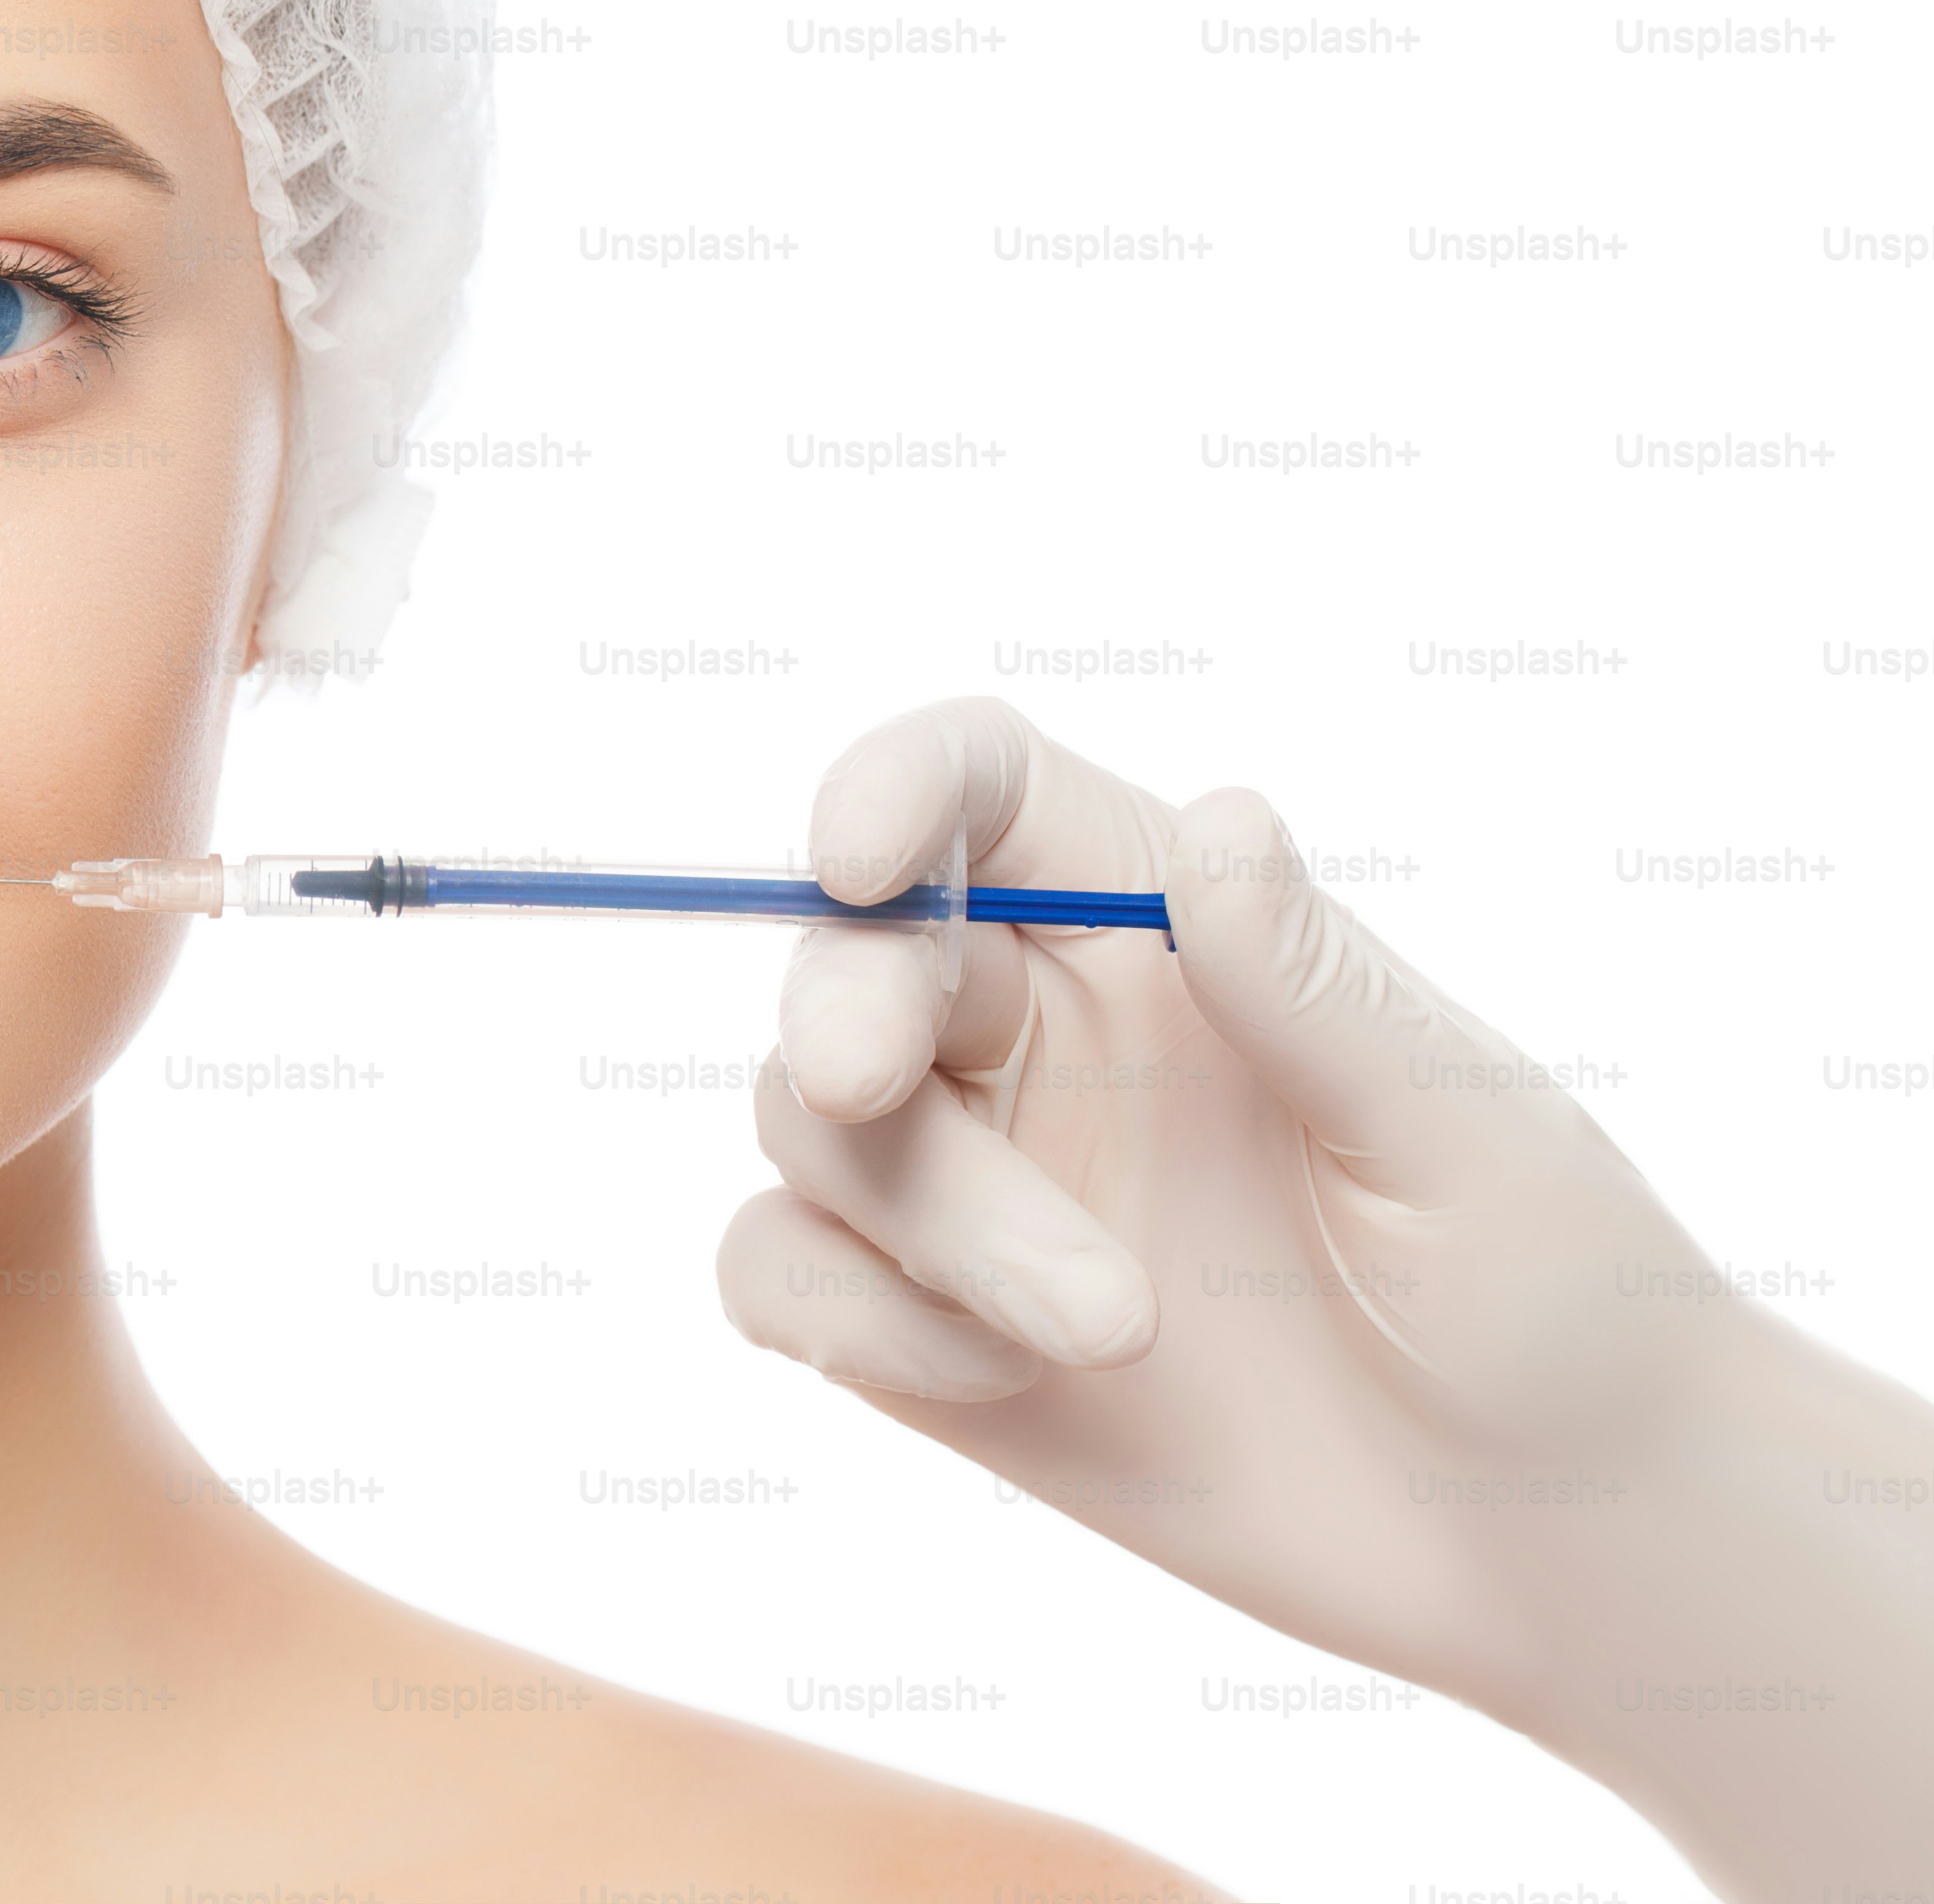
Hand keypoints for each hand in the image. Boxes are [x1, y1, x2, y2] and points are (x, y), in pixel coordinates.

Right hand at [712, 697, 1933, 1897]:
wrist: (1555, 1553)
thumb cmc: (1560, 1309)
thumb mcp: (1468, 1140)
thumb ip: (1313, 991)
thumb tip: (1219, 820)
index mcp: (1163, 937)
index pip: (985, 797)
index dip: (894, 787)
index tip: (856, 852)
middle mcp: (1043, 1034)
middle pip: (858, 955)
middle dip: (841, 1008)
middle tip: (867, 1083)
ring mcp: (976, 1182)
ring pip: (815, 1125)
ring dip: (927, 1217)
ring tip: (1110, 1332)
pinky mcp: (923, 1330)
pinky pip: (781, 1270)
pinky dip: (852, 1316)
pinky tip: (1002, 1382)